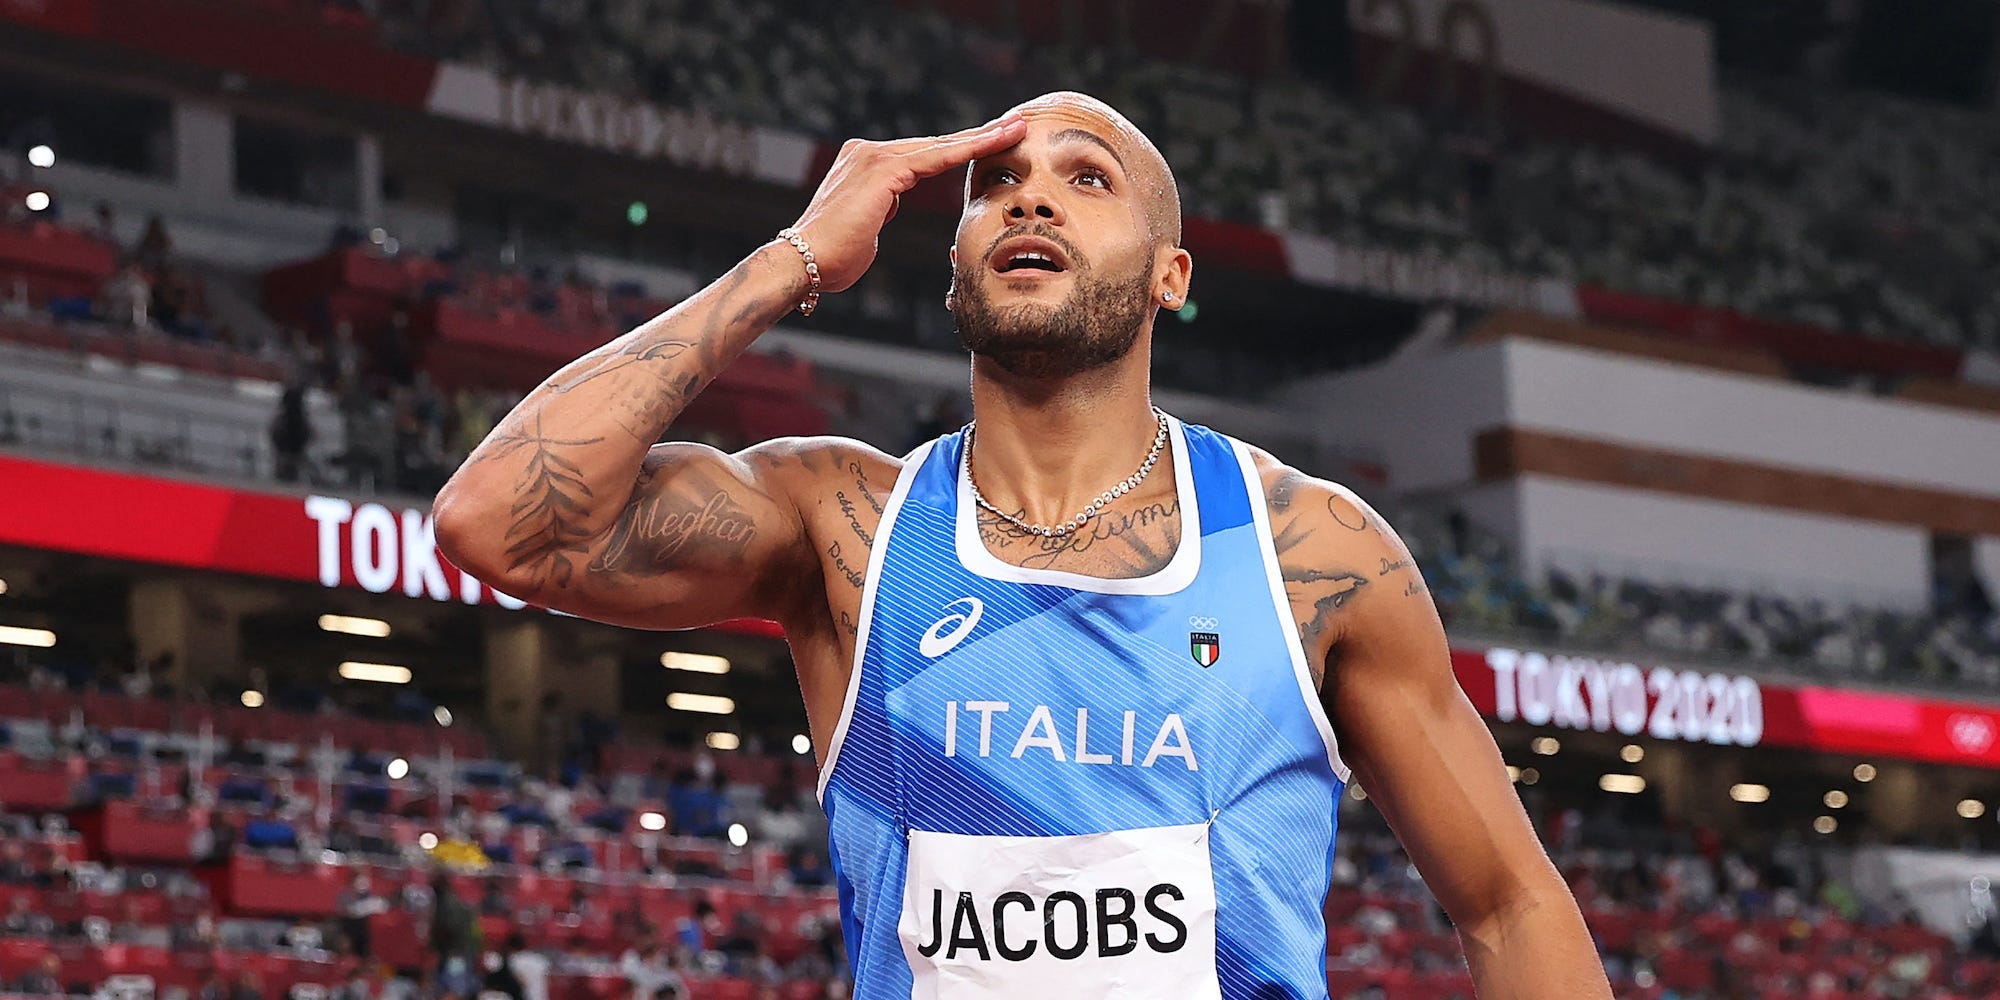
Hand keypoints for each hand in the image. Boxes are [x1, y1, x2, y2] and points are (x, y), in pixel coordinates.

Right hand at [787, 112, 1026, 293]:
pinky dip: (967, 150)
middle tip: (1015, 122)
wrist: (803, 263)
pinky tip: (994, 141)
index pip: (923, 153)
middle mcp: (868, 151)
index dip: (959, 147)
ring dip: (982, 136)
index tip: (992, 139)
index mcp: (865, 162)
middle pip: (935, 143)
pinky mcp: (882, 169)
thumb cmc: (832, 258)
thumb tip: (889, 207)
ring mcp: (873, 156)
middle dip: (978, 133)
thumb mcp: (865, 226)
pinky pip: (935, 158)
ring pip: (940, 146)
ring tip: (1015, 128)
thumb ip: (880, 208)